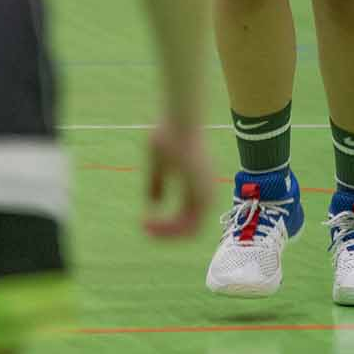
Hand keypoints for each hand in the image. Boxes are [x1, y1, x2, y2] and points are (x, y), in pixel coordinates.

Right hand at [143, 119, 215, 237]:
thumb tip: (153, 202)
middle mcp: (207, 192)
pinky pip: (189, 223)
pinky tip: (151, 221)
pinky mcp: (204, 193)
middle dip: (167, 232)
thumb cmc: (169, 134)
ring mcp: (207, 193)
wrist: (180, 121)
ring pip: (190, 229)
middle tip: (145, 229)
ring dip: (167, 232)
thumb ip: (158, 183)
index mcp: (198, 184)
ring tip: (146, 227)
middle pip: (190, 226)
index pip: (188, 217)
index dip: (168, 225)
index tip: (146, 222)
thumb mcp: (159, 162)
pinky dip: (170, 227)